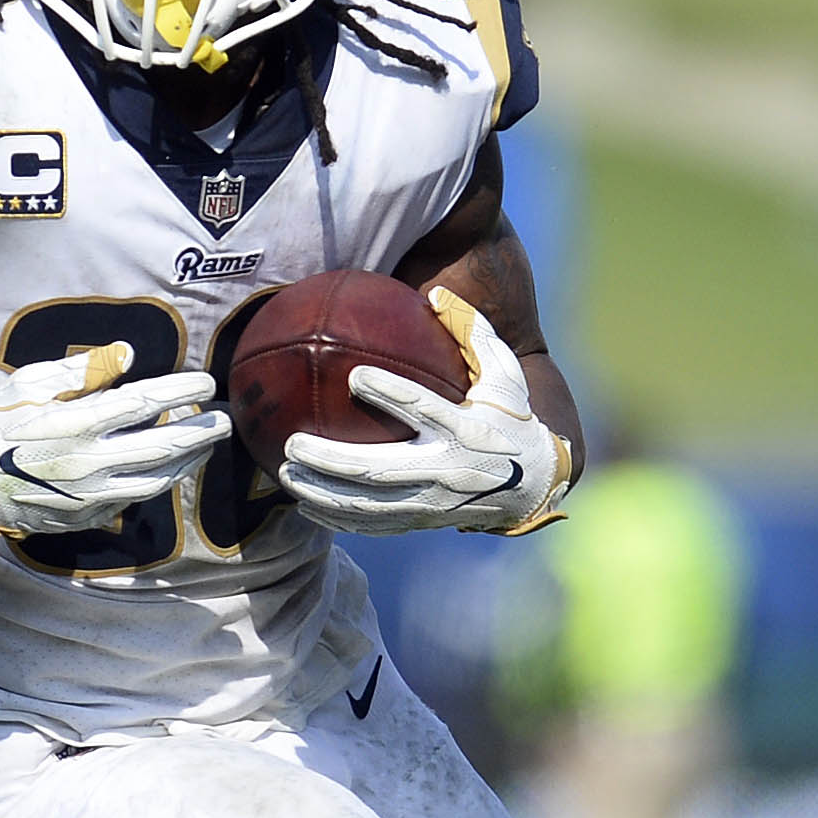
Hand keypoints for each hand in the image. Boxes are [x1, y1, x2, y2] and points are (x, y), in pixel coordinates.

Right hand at [0, 342, 230, 536]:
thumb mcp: (31, 384)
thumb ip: (82, 371)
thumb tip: (127, 354)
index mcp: (77, 424)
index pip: (144, 404)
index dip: (180, 391)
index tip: (205, 381)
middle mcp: (90, 463)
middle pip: (162, 446)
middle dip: (199, 431)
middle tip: (224, 419)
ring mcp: (90, 496)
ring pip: (156, 481)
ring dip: (188, 462)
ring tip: (207, 446)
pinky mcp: (86, 517)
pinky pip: (134, 500)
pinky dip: (160, 483)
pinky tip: (173, 469)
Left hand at [275, 288, 571, 536]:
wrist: (532, 487)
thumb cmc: (511, 418)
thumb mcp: (506, 375)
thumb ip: (474, 332)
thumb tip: (435, 292)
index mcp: (467, 428)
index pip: (425, 410)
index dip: (391, 394)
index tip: (355, 376)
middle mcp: (447, 470)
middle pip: (378, 470)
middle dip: (330, 459)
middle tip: (292, 442)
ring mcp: (433, 502)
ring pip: (367, 505)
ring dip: (321, 492)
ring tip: (285, 472)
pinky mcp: (422, 521)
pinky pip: (373, 525)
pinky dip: (336, 517)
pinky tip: (302, 504)